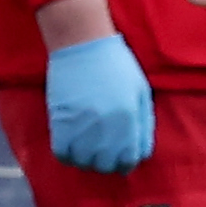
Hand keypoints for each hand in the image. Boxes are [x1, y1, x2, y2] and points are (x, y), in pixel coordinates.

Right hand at [44, 32, 154, 173]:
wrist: (83, 42)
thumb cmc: (115, 64)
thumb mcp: (140, 90)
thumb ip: (144, 123)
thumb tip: (142, 151)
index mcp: (130, 118)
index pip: (131, 158)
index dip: (125, 163)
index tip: (119, 160)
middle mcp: (108, 125)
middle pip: (107, 164)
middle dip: (106, 163)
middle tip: (101, 154)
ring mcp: (83, 124)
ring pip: (84, 162)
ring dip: (85, 160)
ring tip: (84, 150)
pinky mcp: (61, 120)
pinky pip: (62, 152)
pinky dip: (66, 155)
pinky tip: (69, 147)